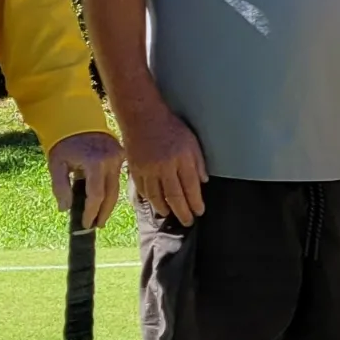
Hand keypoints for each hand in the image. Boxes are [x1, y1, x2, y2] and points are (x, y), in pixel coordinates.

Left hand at [48, 131, 124, 228]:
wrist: (77, 120)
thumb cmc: (64, 143)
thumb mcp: (56, 164)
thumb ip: (60, 187)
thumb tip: (65, 209)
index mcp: (95, 162)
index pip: (96, 195)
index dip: (91, 212)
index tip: (85, 224)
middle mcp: (111, 160)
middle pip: (111, 194)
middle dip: (103, 213)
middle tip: (96, 226)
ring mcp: (119, 157)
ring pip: (116, 187)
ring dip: (108, 204)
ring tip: (100, 217)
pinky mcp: (121, 155)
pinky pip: (117, 178)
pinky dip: (110, 191)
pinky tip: (103, 200)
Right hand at [120, 101, 207, 224]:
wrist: (142, 117)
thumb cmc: (170, 127)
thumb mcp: (191, 140)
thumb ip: (198, 162)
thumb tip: (204, 181)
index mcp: (182, 158)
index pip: (191, 187)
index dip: (196, 202)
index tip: (199, 211)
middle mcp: (165, 166)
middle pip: (175, 196)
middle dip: (183, 212)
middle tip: (188, 221)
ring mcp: (148, 169)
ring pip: (157, 197)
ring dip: (165, 209)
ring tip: (171, 215)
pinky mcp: (136, 170)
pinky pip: (144, 191)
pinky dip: (150, 200)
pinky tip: (156, 204)